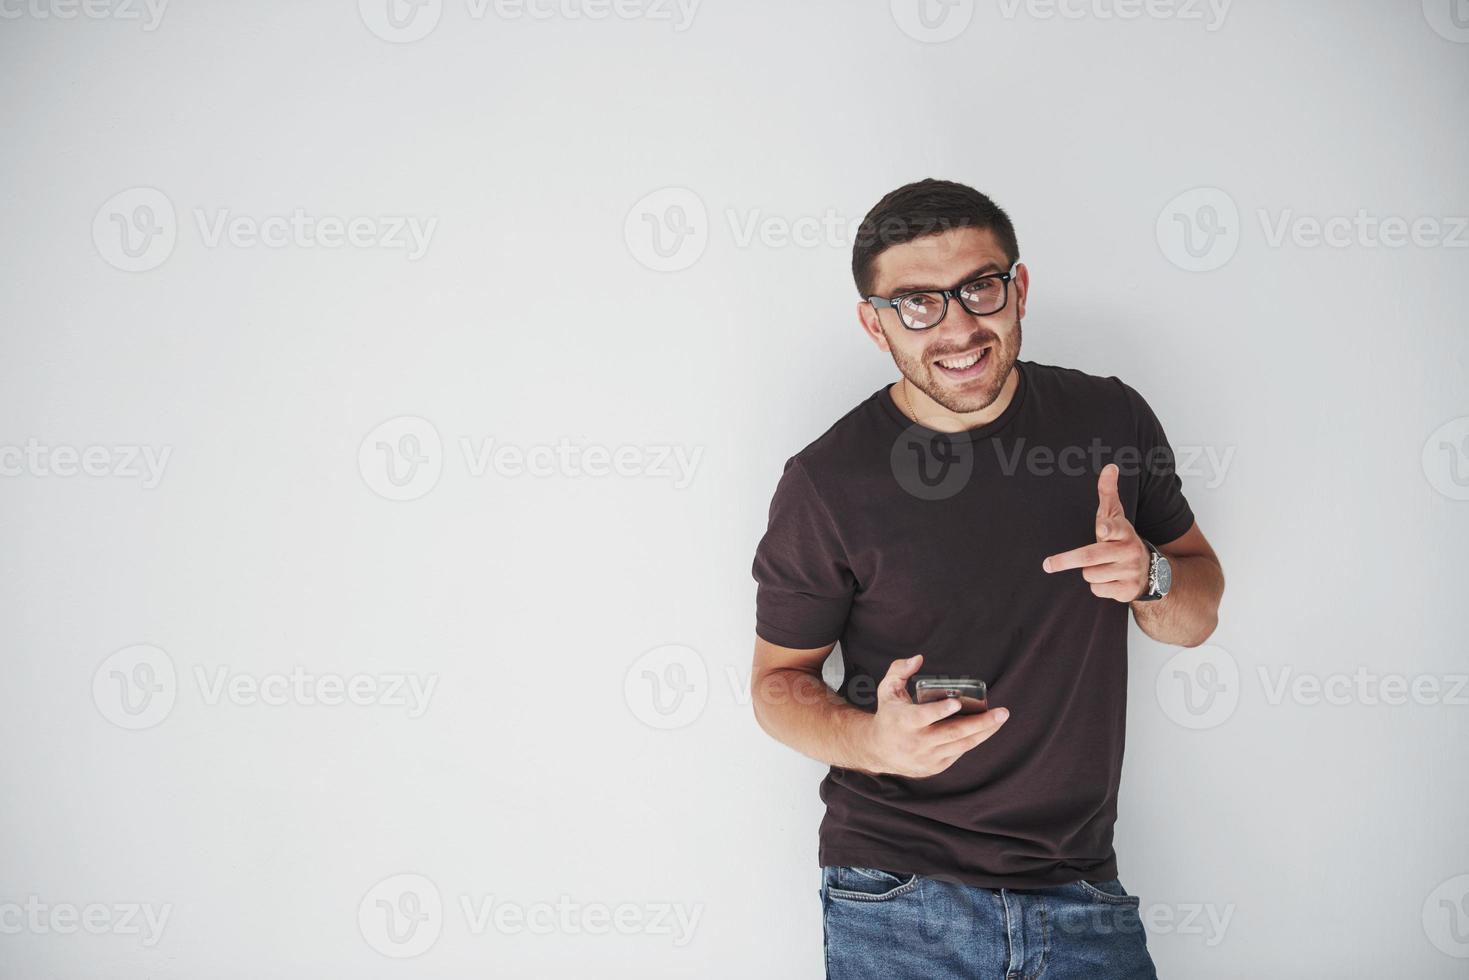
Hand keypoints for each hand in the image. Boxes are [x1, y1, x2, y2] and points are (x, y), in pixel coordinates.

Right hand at [853, 654, 1009, 778]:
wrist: (879, 751)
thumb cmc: (889, 715)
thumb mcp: (887, 690)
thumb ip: (899, 670)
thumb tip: (918, 658)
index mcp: (902, 722)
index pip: (922, 717)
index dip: (940, 711)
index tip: (957, 702)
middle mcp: (916, 742)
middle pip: (952, 733)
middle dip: (980, 723)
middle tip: (1002, 712)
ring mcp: (927, 757)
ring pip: (961, 744)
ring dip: (984, 732)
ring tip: (1000, 718)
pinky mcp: (936, 766)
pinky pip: (959, 751)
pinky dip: (974, 739)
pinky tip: (987, 728)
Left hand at [1041, 463, 1149, 601]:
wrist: (1150, 571)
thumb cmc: (1121, 539)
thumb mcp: (1116, 516)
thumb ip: (1108, 493)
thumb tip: (1110, 467)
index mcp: (1124, 531)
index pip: (1114, 528)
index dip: (1107, 529)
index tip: (1101, 529)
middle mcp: (1129, 551)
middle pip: (1090, 556)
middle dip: (1066, 560)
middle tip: (1047, 564)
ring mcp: (1130, 571)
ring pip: (1091, 575)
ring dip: (1088, 573)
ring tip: (1101, 567)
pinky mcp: (1127, 591)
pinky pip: (1098, 590)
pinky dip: (1098, 587)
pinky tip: (1108, 580)